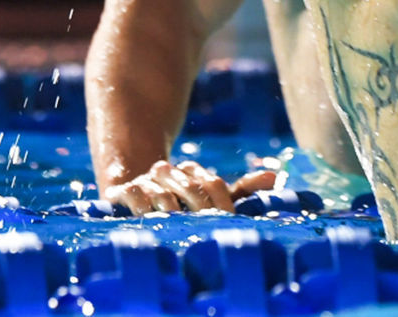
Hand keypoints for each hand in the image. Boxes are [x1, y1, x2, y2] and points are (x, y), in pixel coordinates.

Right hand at [101, 158, 277, 213]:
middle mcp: (170, 172)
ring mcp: (147, 180)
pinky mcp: (123, 191)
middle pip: (190, 185)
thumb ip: (240, 190)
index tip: (228, 222)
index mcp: (192, 172)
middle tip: (207, 226)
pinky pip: (134, 193)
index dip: (223, 203)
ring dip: (173, 208)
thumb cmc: (179, 204)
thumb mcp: (209, 199)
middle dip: (201, 207)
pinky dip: (143, 206)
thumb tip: (273, 177)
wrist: (131, 196)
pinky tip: (151, 220)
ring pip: (163, 189)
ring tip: (180, 224)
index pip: (213, 183)